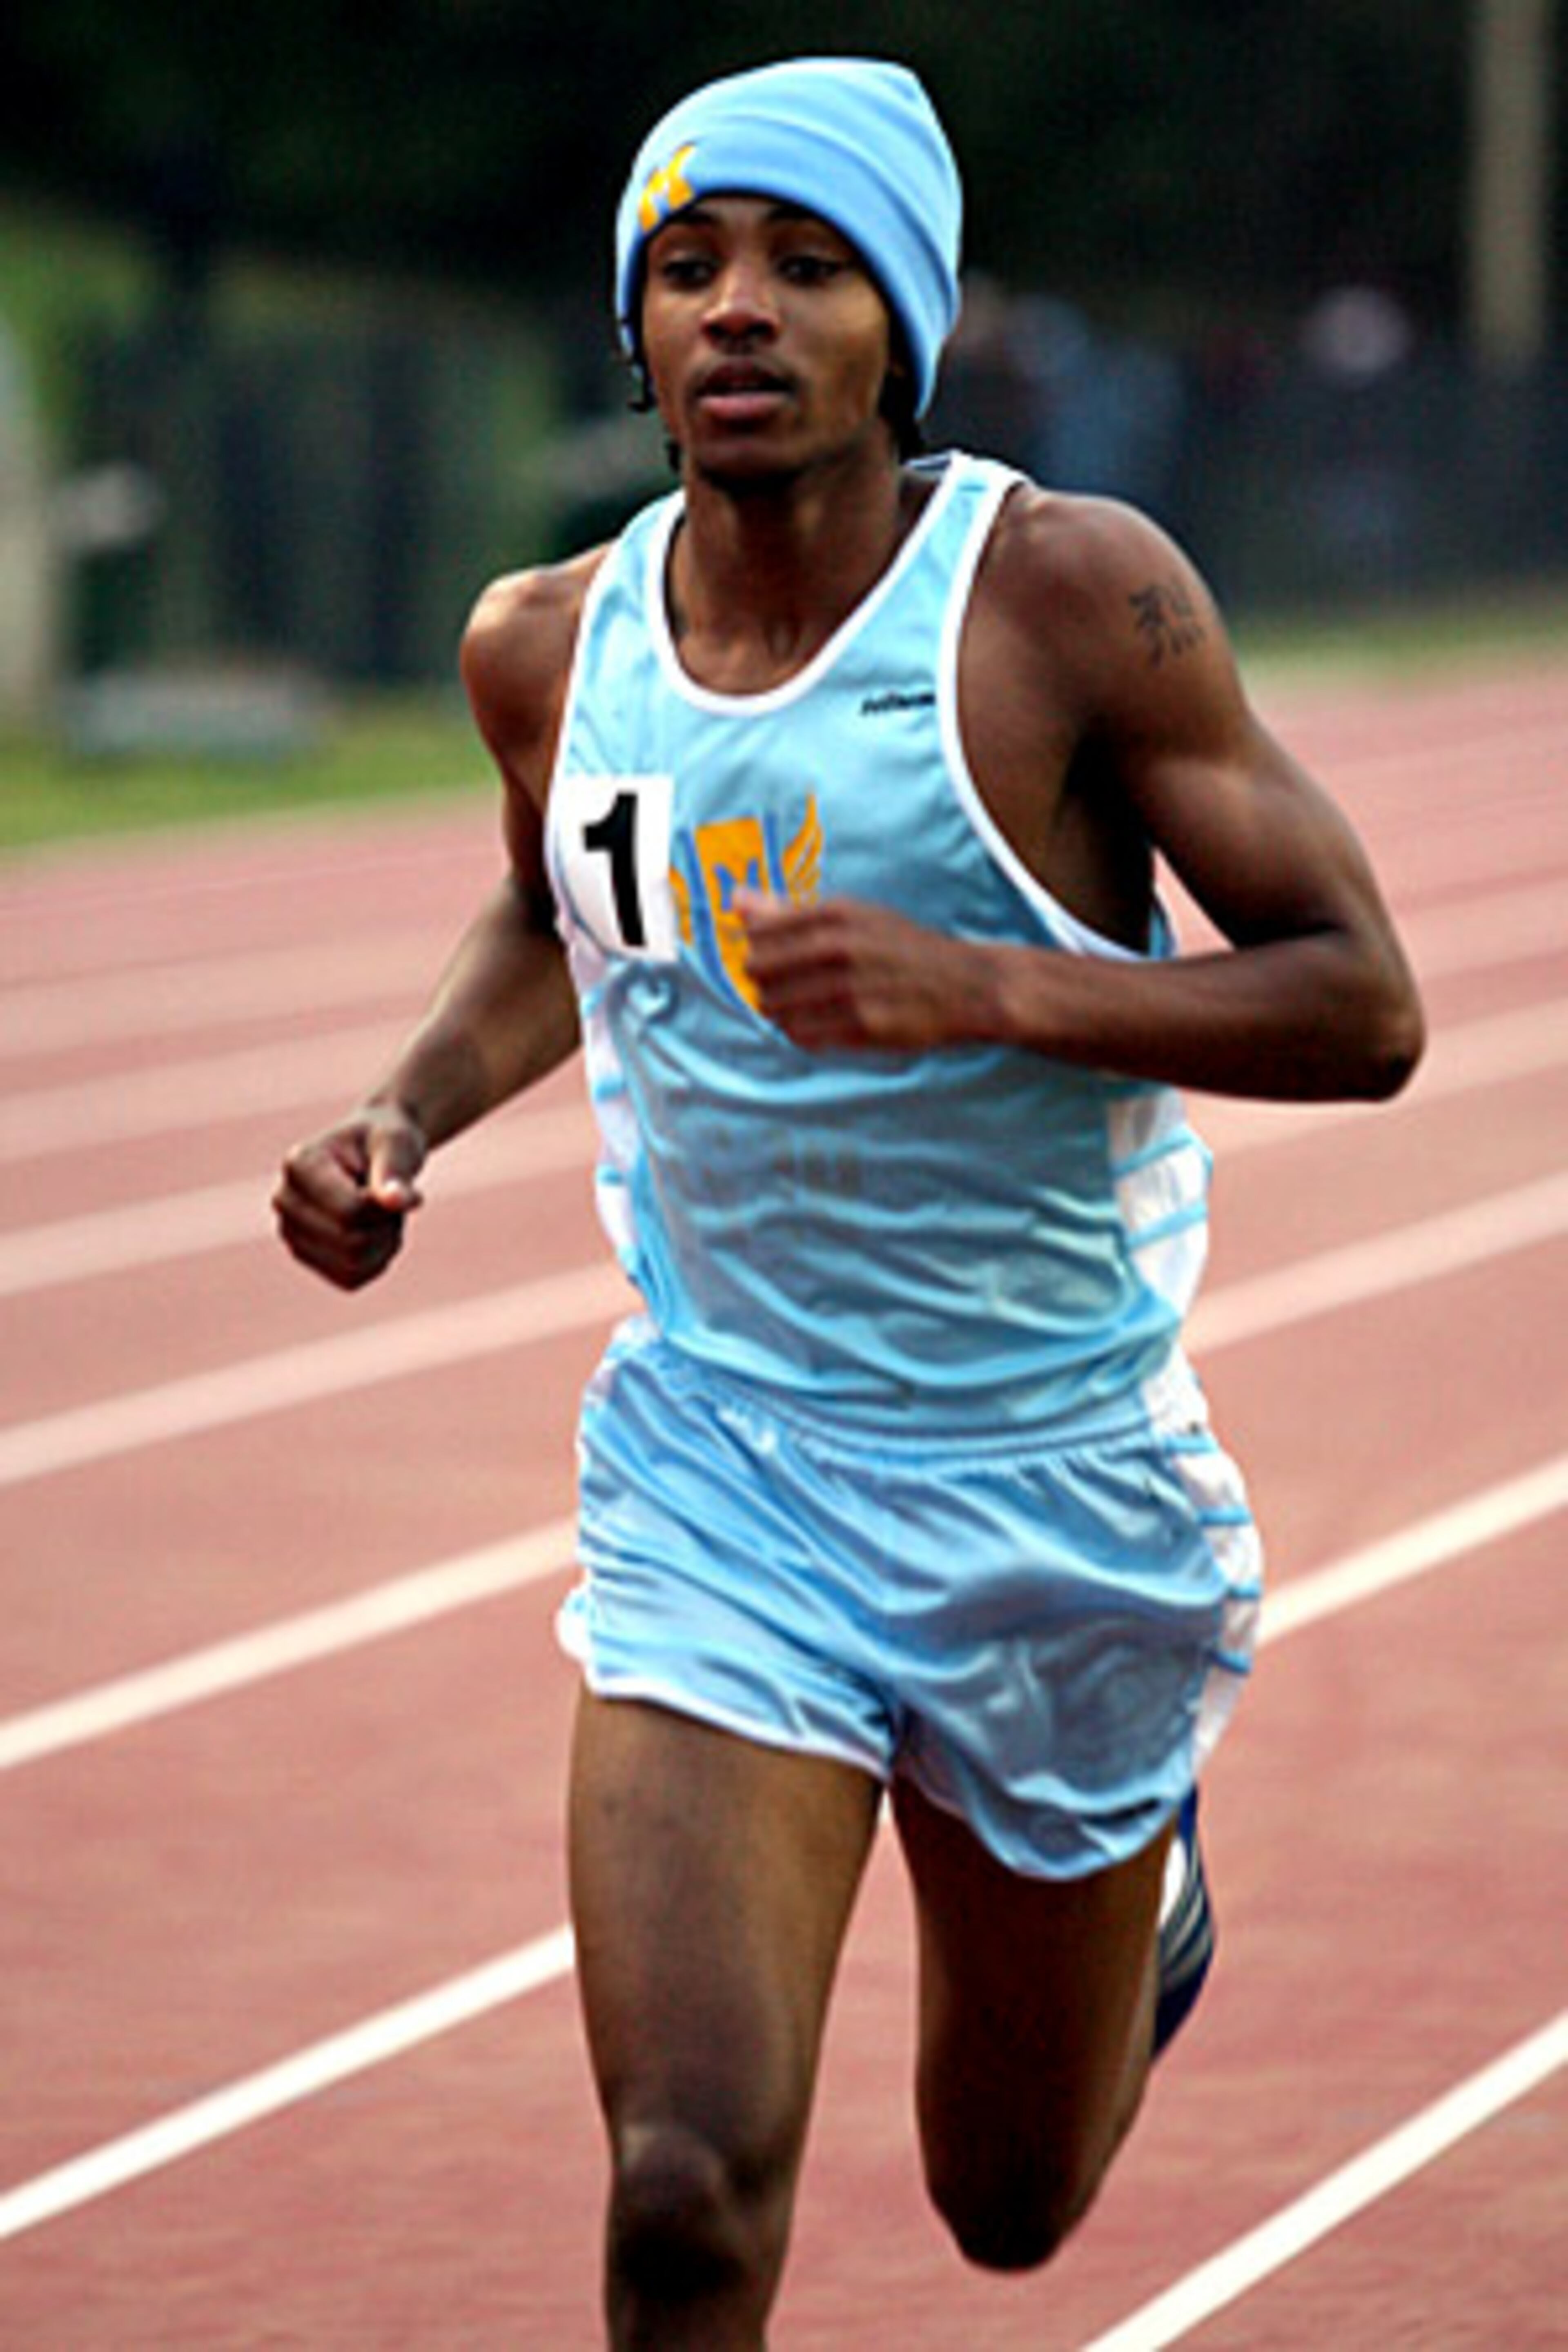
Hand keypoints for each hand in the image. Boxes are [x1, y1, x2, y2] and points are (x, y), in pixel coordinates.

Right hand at [272, 1102, 427, 1289]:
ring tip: (380, 1211)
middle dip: (386, 1225)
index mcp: (299, 1164)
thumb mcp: (397, 1143)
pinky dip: (376, 1260)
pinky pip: (351, 1279)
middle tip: (389, 1198)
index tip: (393, 1182)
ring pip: (353, 1265)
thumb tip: (400, 1201)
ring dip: (384, 1242)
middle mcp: (285, 1200)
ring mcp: (291, 1232)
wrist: (372, 1152)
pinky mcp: (305, 1256)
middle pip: (351, 1242)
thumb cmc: (384, 1141)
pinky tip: (373, 1231)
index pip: (350, 1212)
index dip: (385, 1207)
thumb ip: (396, 1170)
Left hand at [736, 891, 994, 1053]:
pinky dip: (800, 1032)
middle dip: (762, 982)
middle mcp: (840, 948)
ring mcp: (850, 988)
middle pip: (760, 970)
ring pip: (777, 1006)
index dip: (756, 950)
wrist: (965, 985)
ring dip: (778, 1010)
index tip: (768, 957)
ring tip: (799, 1006)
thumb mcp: (854, 916)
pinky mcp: (862, 1026)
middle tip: (781, 985)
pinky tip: (815, 1025)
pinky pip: (803, 1034)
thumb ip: (790, 909)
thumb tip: (735, 898)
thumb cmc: (903, 948)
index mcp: (836, 914)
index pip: (760, 933)